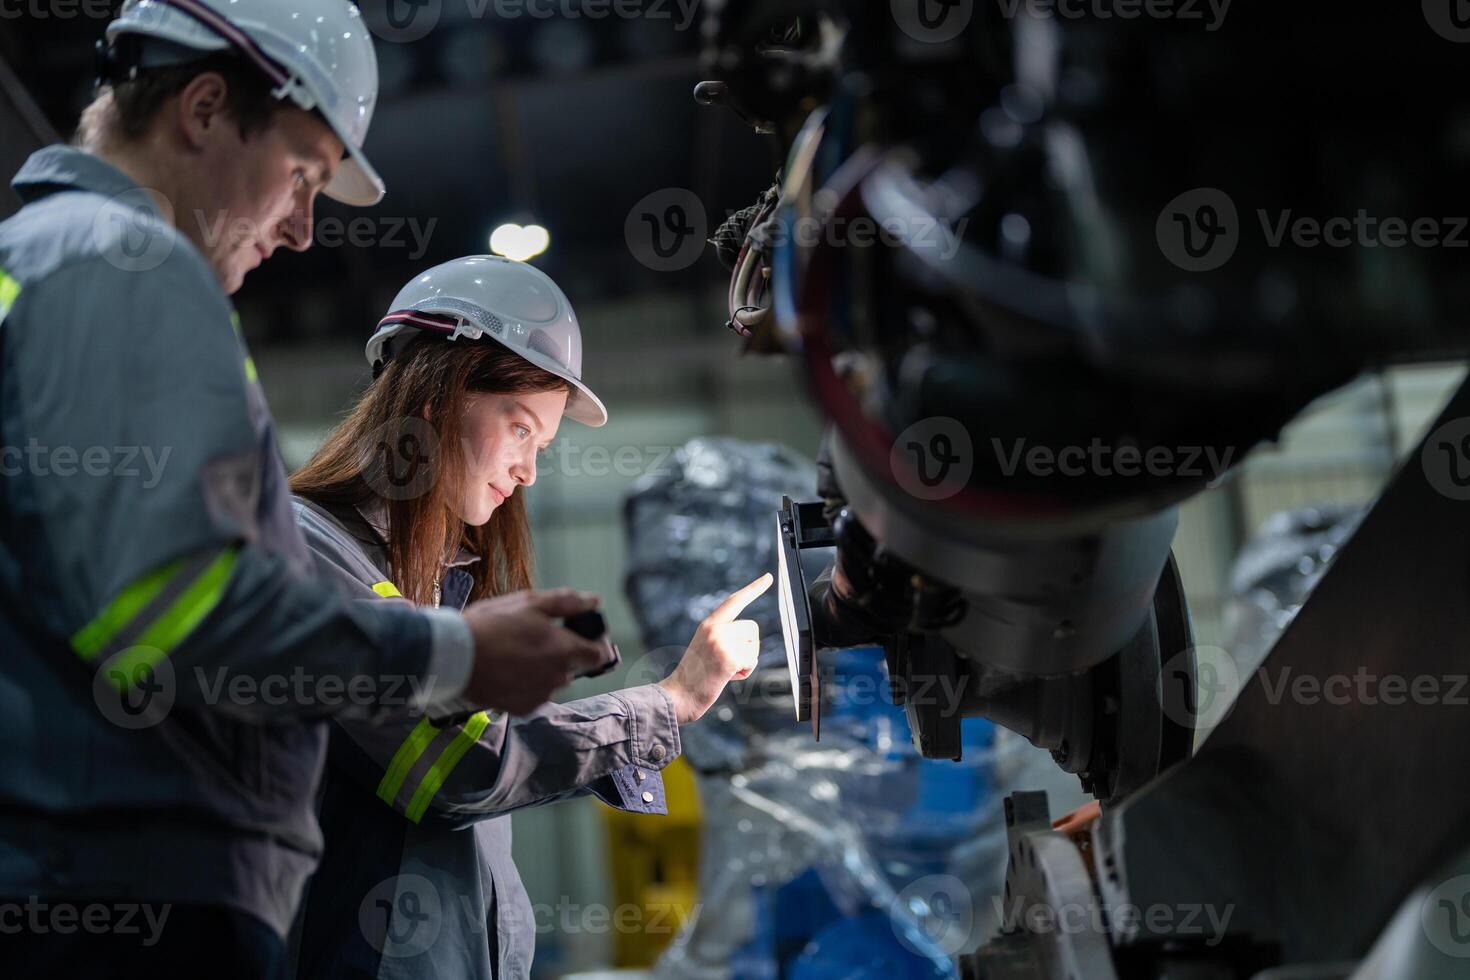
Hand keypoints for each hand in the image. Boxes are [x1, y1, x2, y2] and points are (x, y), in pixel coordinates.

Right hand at [461, 588, 605, 714]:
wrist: (454, 658)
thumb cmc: (491, 626)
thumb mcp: (530, 602)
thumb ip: (567, 602)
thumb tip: (594, 601)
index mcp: (566, 651)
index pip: (598, 654)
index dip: (591, 643)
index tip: (576, 635)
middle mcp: (559, 678)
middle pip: (572, 666)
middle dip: (560, 653)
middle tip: (531, 637)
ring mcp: (541, 696)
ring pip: (552, 681)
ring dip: (542, 669)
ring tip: (513, 653)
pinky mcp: (522, 709)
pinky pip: (533, 694)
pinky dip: (525, 684)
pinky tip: (506, 670)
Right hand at [658, 573, 771, 724]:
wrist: (679, 695)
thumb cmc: (694, 675)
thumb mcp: (705, 646)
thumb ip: (723, 635)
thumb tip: (750, 637)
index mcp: (708, 624)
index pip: (734, 601)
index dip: (753, 588)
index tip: (768, 577)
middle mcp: (714, 629)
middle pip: (752, 629)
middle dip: (749, 647)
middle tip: (730, 661)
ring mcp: (721, 642)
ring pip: (754, 646)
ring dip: (746, 661)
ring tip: (726, 669)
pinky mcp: (727, 658)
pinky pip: (751, 661)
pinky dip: (745, 672)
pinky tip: (728, 677)